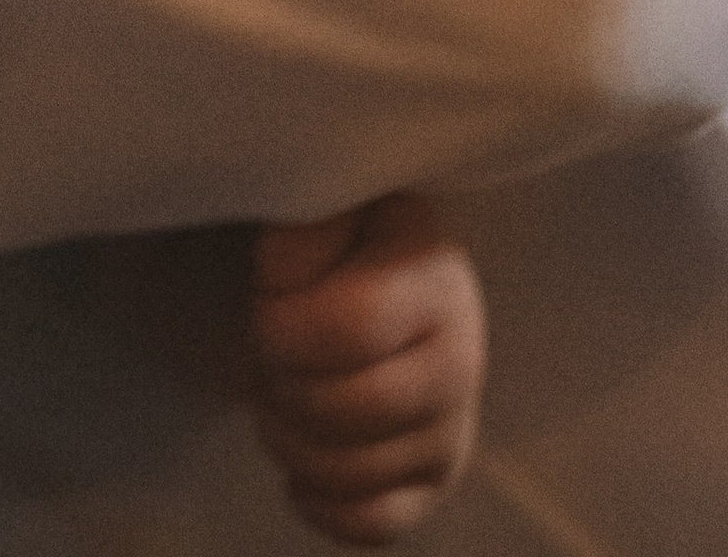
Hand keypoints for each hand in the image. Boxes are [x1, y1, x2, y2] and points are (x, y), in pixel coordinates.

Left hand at [249, 197, 486, 543]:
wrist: (375, 265)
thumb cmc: (336, 234)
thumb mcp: (323, 203)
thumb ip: (304, 229)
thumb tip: (291, 286)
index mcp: (434, 273)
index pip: (348, 330)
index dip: (281, 328)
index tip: (266, 305)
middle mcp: (461, 356)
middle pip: (340, 410)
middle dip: (278, 383)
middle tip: (267, 352)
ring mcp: (454, 426)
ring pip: (346, 471)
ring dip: (286, 437)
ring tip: (279, 390)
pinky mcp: (437, 478)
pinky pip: (373, 523)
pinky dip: (320, 500)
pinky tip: (300, 459)